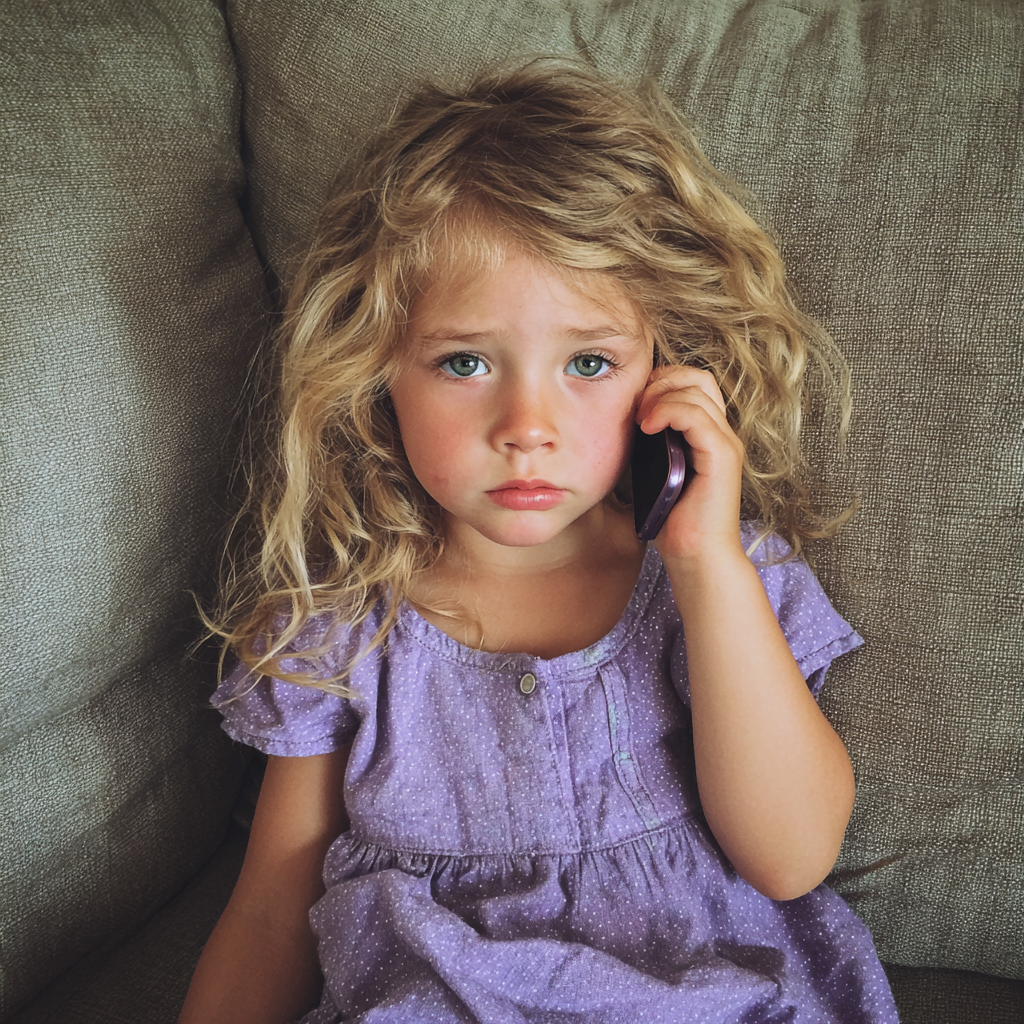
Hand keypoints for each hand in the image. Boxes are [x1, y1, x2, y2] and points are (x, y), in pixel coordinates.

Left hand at [634, 366, 744, 563]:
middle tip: (636, 406)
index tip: (635, 403)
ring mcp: (725, 443)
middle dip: (661, 381)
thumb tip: (626, 421)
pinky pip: (696, 415)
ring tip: (640, 421)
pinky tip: (647, 427)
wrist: (697, 557)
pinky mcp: (722, 457)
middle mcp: (722, 434)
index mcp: (708, 435)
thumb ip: (651, 444)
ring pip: (696, 390)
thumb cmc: (674, 522)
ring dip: (660, 396)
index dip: (662, 382)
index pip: (693, 383)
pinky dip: (668, 412)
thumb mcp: (655, 472)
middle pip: (698, 377)